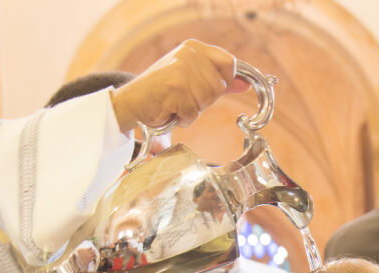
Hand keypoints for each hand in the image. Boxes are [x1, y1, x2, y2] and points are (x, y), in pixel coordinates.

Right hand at [110, 39, 250, 131]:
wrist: (132, 101)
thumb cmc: (164, 91)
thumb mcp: (193, 79)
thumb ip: (219, 80)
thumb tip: (246, 84)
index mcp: (195, 48)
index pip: (229, 63)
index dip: (226, 81)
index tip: (214, 89)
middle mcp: (188, 55)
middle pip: (219, 87)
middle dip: (204, 100)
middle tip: (184, 97)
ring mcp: (181, 70)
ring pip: (207, 101)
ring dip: (192, 110)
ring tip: (176, 103)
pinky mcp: (175, 88)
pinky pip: (193, 113)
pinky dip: (182, 118)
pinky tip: (170, 110)